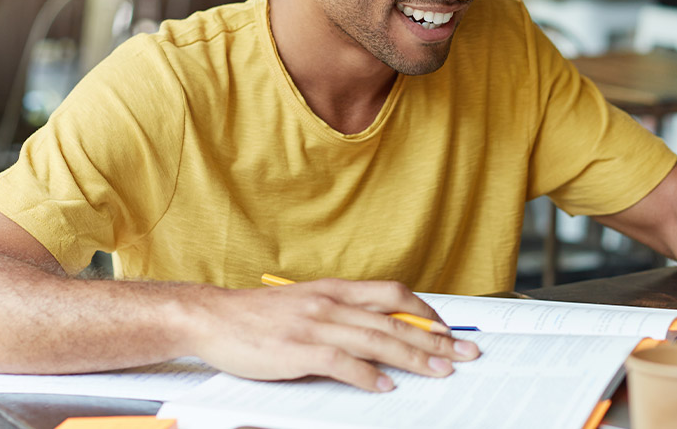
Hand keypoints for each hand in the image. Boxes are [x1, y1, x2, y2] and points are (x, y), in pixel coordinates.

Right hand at [189, 278, 479, 390]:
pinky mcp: (299, 349)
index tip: (449, 329)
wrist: (213, 317)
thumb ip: (341, 313)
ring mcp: (316, 324)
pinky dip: (368, 375)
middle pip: (396, 320)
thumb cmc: (258, 316)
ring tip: (440, 370)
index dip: (426, 312)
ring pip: (378, 340)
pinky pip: (343, 362)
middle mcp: (331, 303)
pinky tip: (386, 386)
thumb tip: (378, 330)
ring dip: (414, 357)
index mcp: (335, 289)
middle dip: (436, 338)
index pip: (393, 295)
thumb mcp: (307, 303)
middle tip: (464, 353)